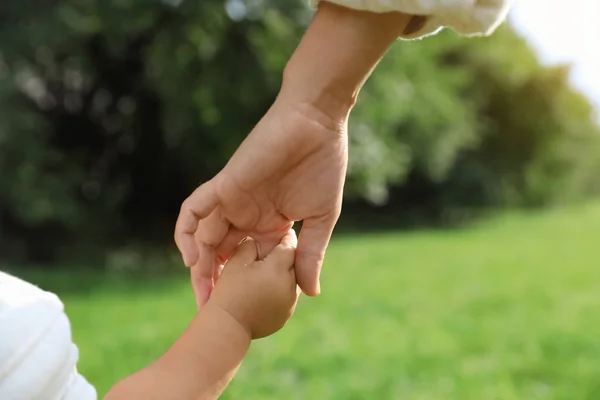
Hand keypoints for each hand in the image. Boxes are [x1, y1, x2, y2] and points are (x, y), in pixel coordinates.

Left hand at [175, 97, 346, 305]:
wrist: (316, 122)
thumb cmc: (324, 166)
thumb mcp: (321, 218)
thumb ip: (312, 254)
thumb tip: (311, 293)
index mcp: (270, 224)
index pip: (251, 260)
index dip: (244, 285)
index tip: (239, 312)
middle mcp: (247, 214)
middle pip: (222, 253)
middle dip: (214, 281)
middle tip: (210, 311)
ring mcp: (233, 200)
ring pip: (205, 236)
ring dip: (199, 264)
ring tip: (201, 292)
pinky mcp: (224, 184)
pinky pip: (194, 209)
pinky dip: (187, 231)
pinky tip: (191, 257)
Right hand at [209, 230, 298, 338]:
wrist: (227, 327)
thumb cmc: (229, 291)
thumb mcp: (237, 261)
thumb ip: (251, 245)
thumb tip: (260, 239)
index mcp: (279, 269)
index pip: (289, 245)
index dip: (284, 237)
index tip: (281, 230)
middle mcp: (291, 286)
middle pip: (294, 263)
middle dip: (285, 255)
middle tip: (277, 247)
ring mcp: (290, 304)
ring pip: (293, 280)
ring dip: (284, 273)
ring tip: (271, 267)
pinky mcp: (284, 317)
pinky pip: (287, 297)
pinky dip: (280, 290)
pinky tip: (267, 287)